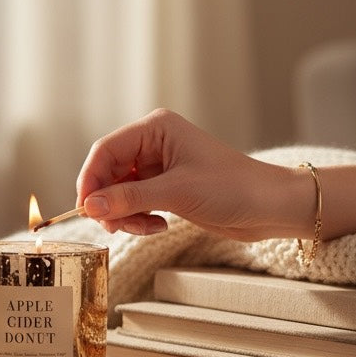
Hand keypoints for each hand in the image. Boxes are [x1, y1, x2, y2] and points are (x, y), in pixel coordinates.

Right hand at [75, 109, 304, 239]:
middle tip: (113, 227)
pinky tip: (158, 225)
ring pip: (120, 191)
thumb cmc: (233, 188)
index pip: (106, 150)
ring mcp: (160, 167)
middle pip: (109, 172)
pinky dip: (138, 217)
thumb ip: (129, 198)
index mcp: (156, 129)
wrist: (271, 207)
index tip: (84, 208)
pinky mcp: (167, 188)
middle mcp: (155, 143)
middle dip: (108, 201)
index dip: (90, 179)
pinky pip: (136, 202)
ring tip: (144, 228)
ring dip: (124, 213)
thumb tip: (89, 206)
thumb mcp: (176, 193)